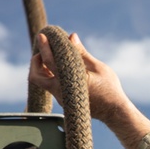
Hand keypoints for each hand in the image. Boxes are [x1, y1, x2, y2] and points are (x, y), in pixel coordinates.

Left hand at [28, 32, 149, 148]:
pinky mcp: (65, 102)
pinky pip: (52, 87)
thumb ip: (81, 53)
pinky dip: (52, 75)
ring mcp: (61, 98)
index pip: (48, 61)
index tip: (42, 36)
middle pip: (36, 77)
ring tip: (52, 59)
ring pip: (43, 83)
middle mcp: (60, 91)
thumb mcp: (98, 67)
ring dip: (43, 69)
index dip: (44, 47)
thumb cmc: (109, 88)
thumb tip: (71, 37)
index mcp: (68, 81)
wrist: (114, 111)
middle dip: (35, 62)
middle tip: (43, 53)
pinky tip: (61, 69)